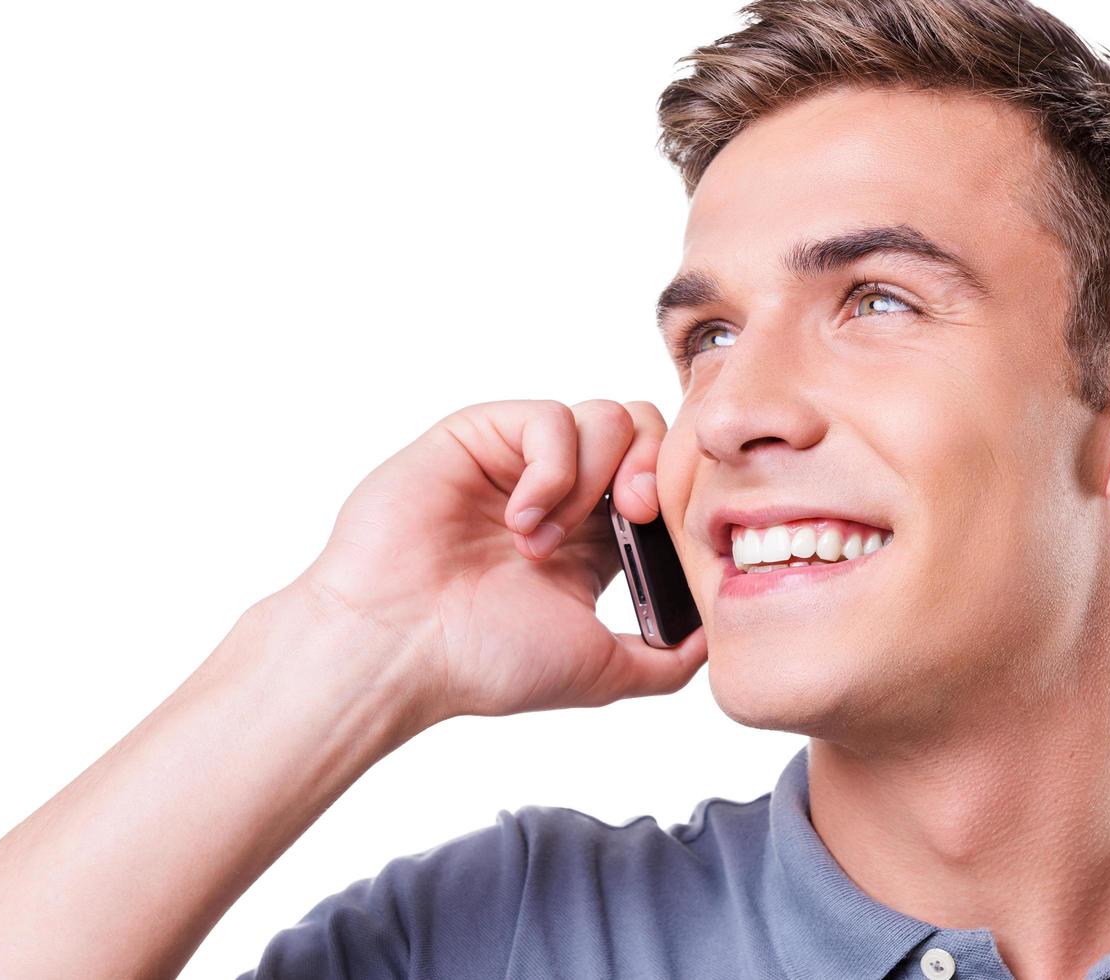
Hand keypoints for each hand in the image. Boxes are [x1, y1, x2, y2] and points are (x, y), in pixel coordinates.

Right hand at [289, 398, 707, 723]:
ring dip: (591, 479)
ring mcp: (519, 460)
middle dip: (653, 468)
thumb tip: (715, 643)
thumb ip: (664, 660)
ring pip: (606, 417)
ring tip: (544, 540)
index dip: (677, 499)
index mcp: (593, 539)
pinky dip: (550, 468)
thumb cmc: (481, 662)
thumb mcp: (599, 670)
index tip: (670, 539)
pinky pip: (548, 417)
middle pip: (646, 432)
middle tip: (631, 517)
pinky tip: (522, 520)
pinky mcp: (481, 434)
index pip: (662, 482)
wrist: (394, 650)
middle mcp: (560, 491)